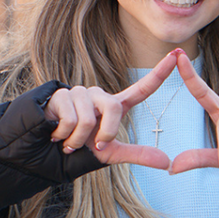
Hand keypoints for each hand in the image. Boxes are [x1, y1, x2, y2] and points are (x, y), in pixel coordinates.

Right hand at [44, 50, 177, 169]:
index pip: (142, 88)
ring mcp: (79, 93)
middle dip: (105, 133)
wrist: (41, 155)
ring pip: (89, 118)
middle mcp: (99, 95)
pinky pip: (70, 118)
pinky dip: (63, 134)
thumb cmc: (78, 152)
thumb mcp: (110, 155)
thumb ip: (138, 155)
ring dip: (78, 139)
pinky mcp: (59, 95)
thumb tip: (167, 163)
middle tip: (93, 146)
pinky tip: (55, 134)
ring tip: (67, 140)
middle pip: (114, 108)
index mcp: (115, 106)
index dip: (160, 72)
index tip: (177, 54)